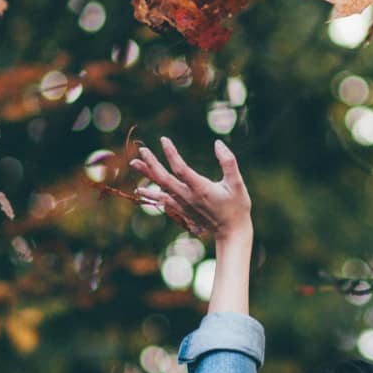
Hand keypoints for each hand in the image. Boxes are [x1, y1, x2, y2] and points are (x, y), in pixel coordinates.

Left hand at [130, 137, 252, 242]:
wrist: (231, 232)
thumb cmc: (237, 206)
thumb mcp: (238, 183)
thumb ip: (229, 162)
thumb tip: (218, 143)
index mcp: (201, 189)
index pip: (181, 169)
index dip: (171, 154)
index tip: (164, 140)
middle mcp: (189, 197)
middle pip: (164, 179)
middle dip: (152, 164)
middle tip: (141, 150)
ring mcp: (183, 205)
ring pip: (161, 189)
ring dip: (147, 176)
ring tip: (134, 163)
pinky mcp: (182, 210)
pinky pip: (163, 201)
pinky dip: (151, 194)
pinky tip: (139, 189)